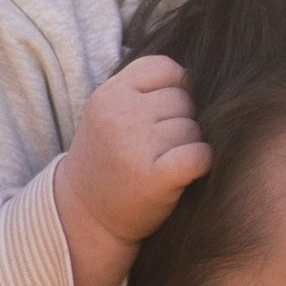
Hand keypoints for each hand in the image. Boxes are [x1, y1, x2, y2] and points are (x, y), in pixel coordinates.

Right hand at [53, 54, 212, 285]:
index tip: (163, 114)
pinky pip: (200, 154)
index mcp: (109, 93)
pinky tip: (183, 173)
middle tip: (158, 148)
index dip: (175, 89)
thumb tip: (193, 77)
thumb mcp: (108, 114)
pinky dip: (200, 163)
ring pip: (193, 128)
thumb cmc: (108, 162)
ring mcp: (136, 145)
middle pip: (183, 100)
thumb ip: (142, 90)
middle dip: (180, 121)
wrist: (85, 217)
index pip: (166, 68)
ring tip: (161, 163)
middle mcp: (120, 114)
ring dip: (187, 146)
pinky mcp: (154, 177)